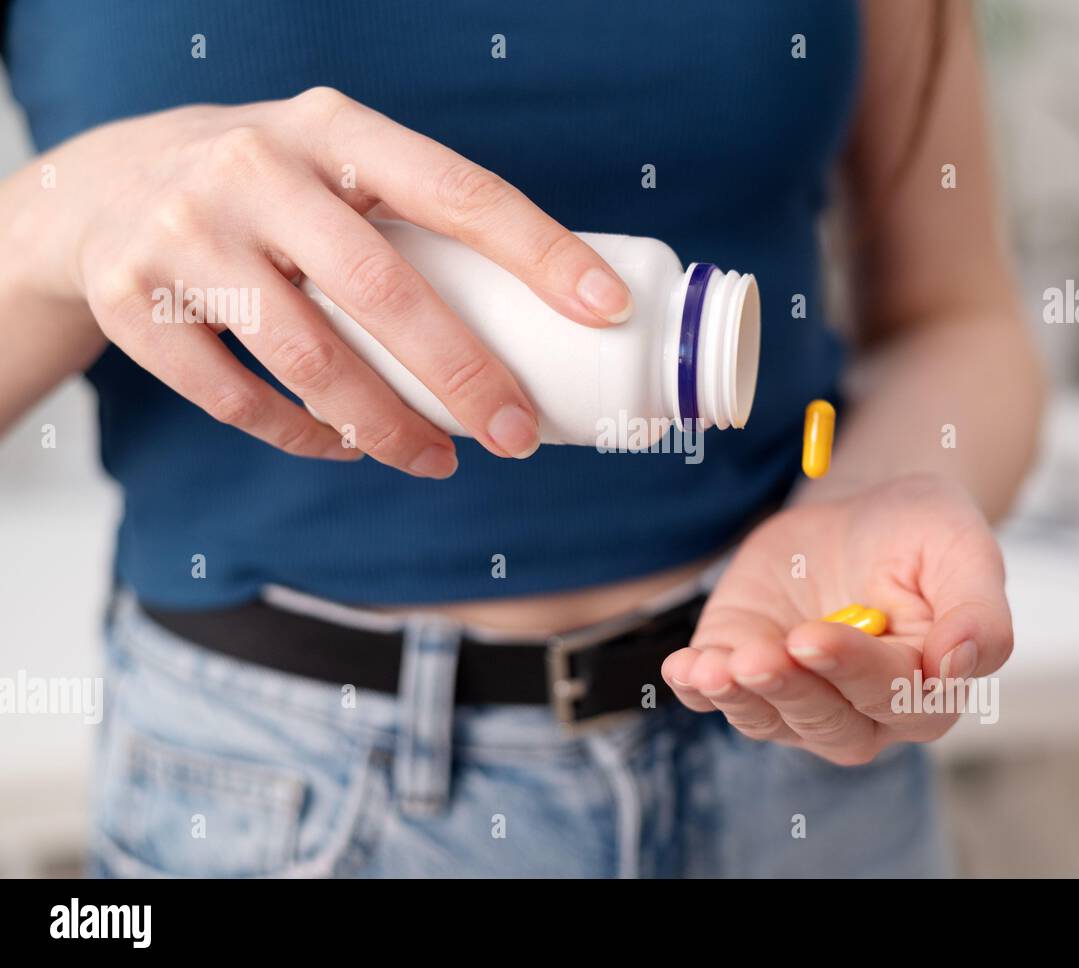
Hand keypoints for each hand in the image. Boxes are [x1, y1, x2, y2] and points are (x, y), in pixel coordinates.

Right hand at [20, 87, 631, 474]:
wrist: (100, 188)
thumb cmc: (267, 192)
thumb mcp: (333, 164)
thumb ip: (411, 216)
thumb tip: (539, 317)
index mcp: (334, 128)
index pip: (457, 190)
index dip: (540, 252)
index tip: (604, 309)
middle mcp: (256, 169)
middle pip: (384, 291)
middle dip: (467, 376)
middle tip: (519, 438)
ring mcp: (186, 234)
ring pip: (310, 360)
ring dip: (389, 427)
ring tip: (440, 460)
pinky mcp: (135, 302)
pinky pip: (236, 399)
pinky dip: (303, 437)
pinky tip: (345, 446)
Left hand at [662, 474, 1013, 764]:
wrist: (861, 515)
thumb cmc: (921, 534)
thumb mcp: (962, 549)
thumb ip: (978, 612)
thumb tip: (959, 664)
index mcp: (927, 690)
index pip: (891, 696)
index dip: (850, 670)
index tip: (812, 638)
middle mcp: (863, 712)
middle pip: (827, 722)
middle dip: (788, 690)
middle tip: (757, 657)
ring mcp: (799, 698)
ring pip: (768, 718)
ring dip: (737, 696)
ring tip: (713, 665)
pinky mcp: (747, 671)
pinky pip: (716, 695)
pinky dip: (696, 686)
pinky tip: (683, 667)